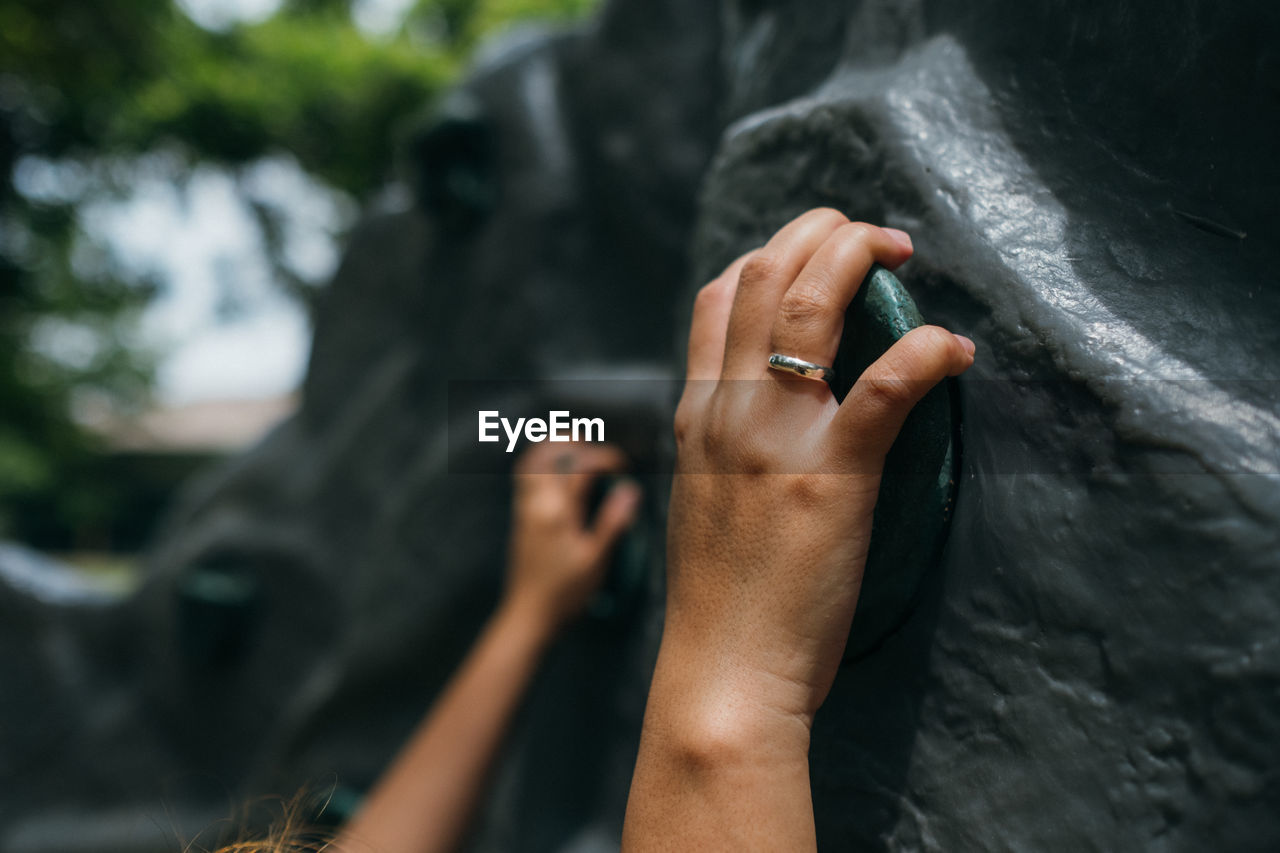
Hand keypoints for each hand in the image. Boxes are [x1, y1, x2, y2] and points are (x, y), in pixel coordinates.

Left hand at [503, 442, 641, 632]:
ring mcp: (525, 506)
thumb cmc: (565, 592)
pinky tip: (563, 474)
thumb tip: (631, 490)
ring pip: (534, 457)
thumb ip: (612, 522)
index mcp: (556, 510)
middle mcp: (536, 501)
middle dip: (580, 444)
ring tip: (583, 456)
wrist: (528, 615)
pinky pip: (527, 473)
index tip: (624, 468)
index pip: (581, 465)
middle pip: (551, 450)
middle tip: (602, 459)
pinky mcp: (520, 514)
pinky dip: (544, 461)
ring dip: (558, 448)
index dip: (606, 458)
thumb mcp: (596, 560)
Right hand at [665, 209, 974, 733]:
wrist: (722, 670)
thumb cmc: (721, 599)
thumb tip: (760, 412)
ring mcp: (776, 438)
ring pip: (813, 304)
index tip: (814, 252)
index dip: (771, 252)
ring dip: (860, 257)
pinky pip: (885, 386)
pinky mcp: (832, 476)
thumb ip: (722, 444)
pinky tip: (955, 349)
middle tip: (872, 236)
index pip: (720, 295)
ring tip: (902, 252)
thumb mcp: (702, 498)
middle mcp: (730, 410)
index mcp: (699, 415)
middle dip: (821, 231)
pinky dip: (927, 352)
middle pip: (765, 275)